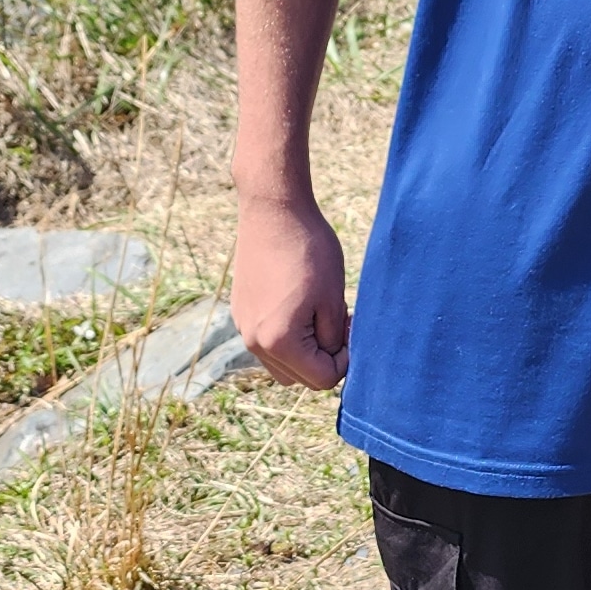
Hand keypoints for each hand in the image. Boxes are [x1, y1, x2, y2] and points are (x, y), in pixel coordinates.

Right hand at [234, 189, 351, 390]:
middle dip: (324, 359)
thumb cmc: (309, 250)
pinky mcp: (240, 312)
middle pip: (299, 378)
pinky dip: (287, 335)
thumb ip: (333, 341)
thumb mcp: (333, 300)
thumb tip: (333, 360)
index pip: (322, 379)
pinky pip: (267, 341)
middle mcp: (254, 342)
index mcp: (278, 342)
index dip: (345, 360)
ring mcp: (243, 327)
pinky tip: (300, 303)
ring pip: (282, 363)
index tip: (350, 328)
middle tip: (339, 323)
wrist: (273, 210)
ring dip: (305, 351)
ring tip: (320, 314)